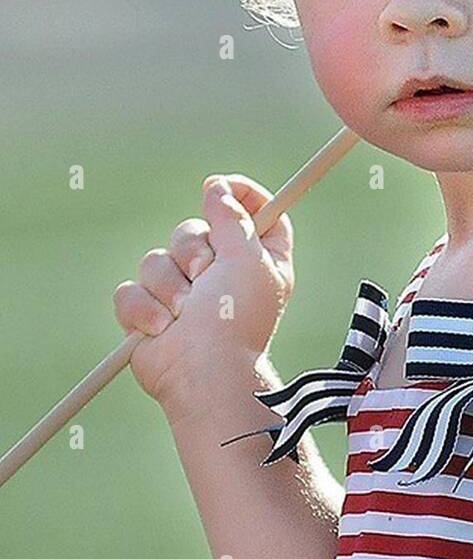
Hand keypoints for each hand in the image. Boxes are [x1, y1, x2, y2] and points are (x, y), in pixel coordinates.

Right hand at [112, 174, 293, 412]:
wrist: (202, 373)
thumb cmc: (234, 319)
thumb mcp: (247, 258)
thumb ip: (232, 218)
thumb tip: (218, 187)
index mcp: (257, 260)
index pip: (256, 212)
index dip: (241, 194)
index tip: (223, 185)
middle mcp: (221, 273)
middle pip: (192, 230)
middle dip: (192, 252)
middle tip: (205, 278)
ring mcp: (182, 294)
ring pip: (155, 259)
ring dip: (168, 286)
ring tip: (183, 313)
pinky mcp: (148, 313)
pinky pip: (129, 290)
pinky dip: (142, 310)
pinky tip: (161, 329)